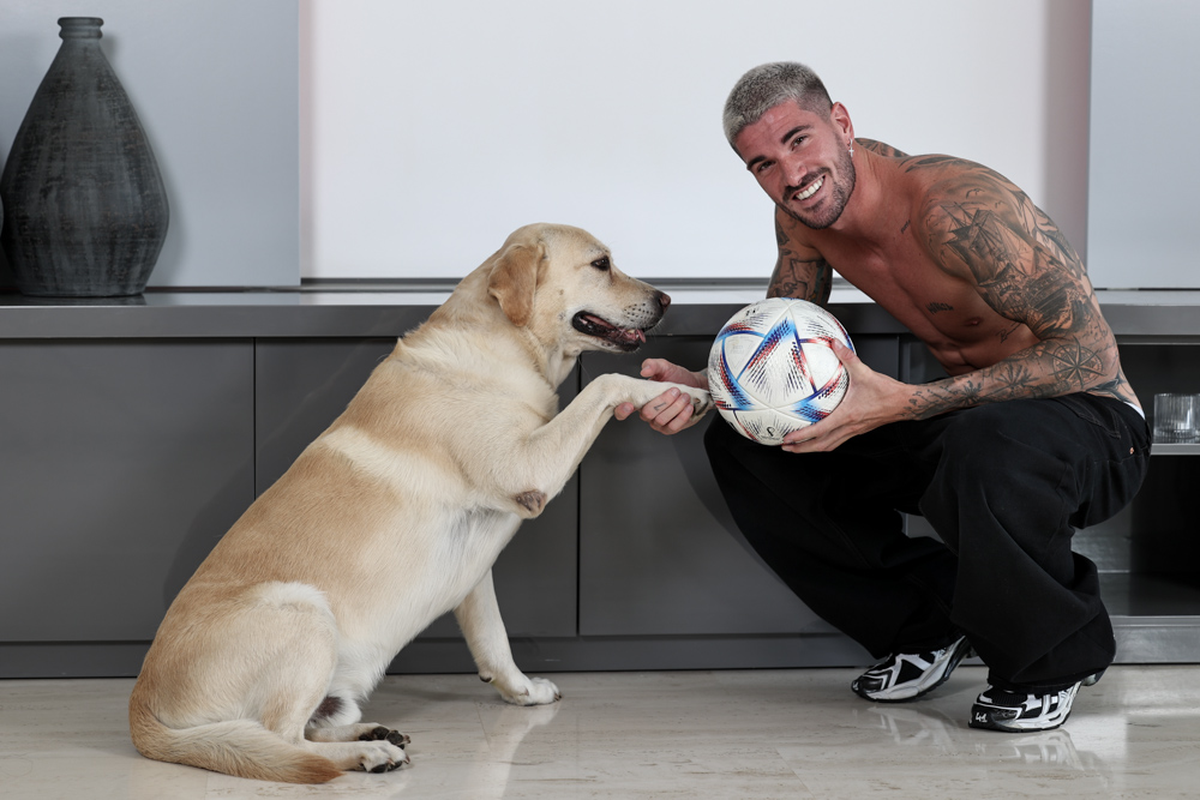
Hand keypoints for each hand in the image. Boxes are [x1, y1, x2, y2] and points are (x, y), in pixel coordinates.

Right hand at [614, 359, 707, 434]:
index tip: (629, 405)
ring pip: (661, 420)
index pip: (622, 410)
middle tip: (675, 390)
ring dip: (675, 407)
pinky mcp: (670, 428)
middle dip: (663, 401)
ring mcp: (658, 422)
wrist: (695, 385)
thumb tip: (644, 370)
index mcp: (639, 399)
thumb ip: (653, 365)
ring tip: (684, 396)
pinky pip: (673, 426)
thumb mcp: (664, 367)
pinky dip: (682, 416)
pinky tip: (687, 406)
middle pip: (647, 413)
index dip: (622, 410)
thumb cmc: (677, 377)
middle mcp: (646, 412)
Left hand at [781, 341, 912, 452]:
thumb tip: (835, 344)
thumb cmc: (888, 393)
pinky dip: (825, 443)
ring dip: (812, 449)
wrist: (906, 403)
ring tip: (798, 447)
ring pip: (830, 446)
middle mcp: (850, 427)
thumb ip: (848, 357)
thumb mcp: (865, 372)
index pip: (820, 430)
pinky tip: (821, 437)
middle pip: (821, 445)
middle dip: (802, 448)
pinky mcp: (858, 430)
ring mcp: (854, 430)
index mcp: (848, 415)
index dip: (802, 436)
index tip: (788, 438)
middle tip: (786, 447)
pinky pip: (838, 441)